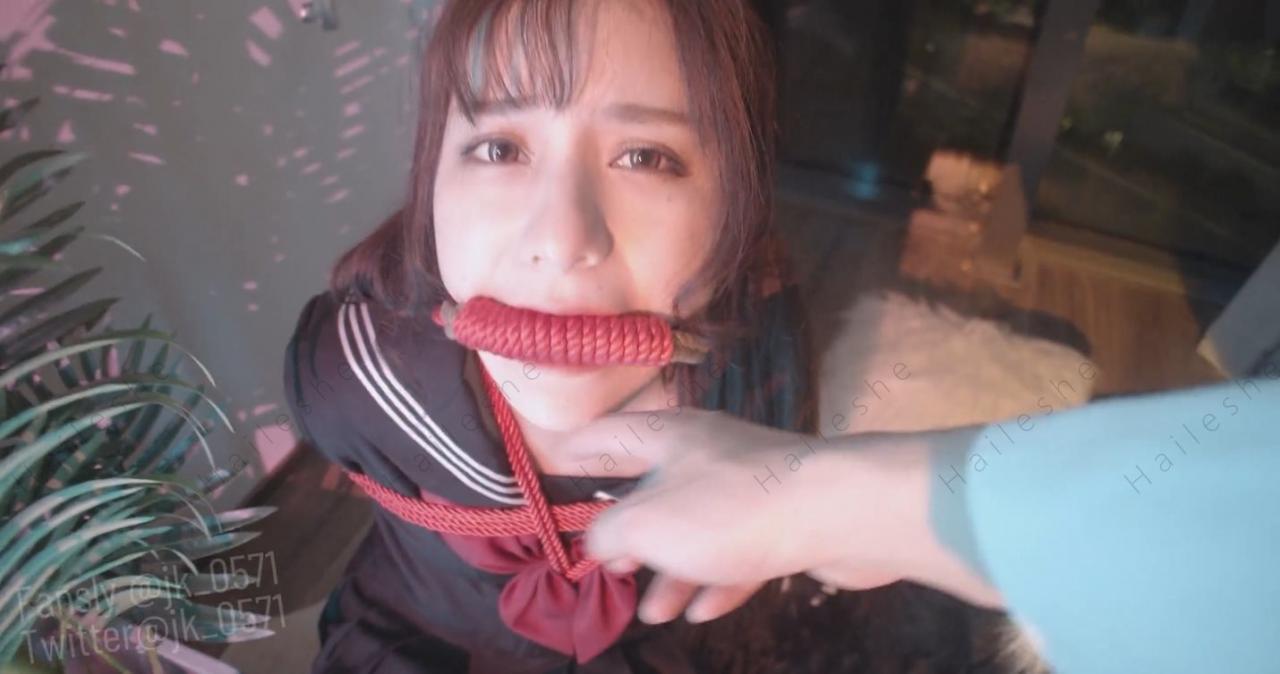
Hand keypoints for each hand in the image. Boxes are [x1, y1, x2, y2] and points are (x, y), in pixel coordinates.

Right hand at [561, 407, 907, 623]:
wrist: (837, 512)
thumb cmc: (727, 509)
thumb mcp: (647, 524)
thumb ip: (609, 533)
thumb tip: (598, 541)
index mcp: (671, 436)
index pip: (611, 434)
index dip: (579, 448)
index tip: (556, 459)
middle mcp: (709, 454)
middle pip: (656, 487)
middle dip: (629, 530)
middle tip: (607, 562)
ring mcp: (750, 488)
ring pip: (698, 530)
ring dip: (672, 572)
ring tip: (653, 613)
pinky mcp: (786, 521)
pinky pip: (740, 553)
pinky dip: (718, 580)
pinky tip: (702, 610)